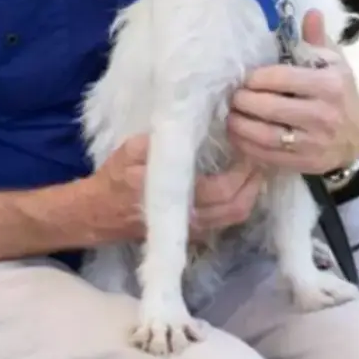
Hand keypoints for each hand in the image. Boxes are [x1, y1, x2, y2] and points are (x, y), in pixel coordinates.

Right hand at [85, 135, 264, 244]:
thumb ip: (161, 142)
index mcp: (175, 197)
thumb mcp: (130, 150)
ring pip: (235, 216)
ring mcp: (192, 230)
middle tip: (261, 154)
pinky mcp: (192, 233)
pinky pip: (226, 220)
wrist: (97, 213)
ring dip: (251, 192)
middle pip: (237, 207)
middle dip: (255, 181)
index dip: (244, 171)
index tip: (251, 146)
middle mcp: (189, 220)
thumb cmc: (113, 178)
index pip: (224, 189)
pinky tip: (240, 180)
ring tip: (256, 165)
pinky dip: (239, 201)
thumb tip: (191, 125)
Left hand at [226, 9, 358, 174]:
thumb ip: (317, 39)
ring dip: (239, 125)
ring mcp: (314, 143)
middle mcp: (323, 115)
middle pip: (269, 108)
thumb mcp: (334, 63)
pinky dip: (247, 146)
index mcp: (329, 85)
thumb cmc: (340, 93)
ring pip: (265, 135)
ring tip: (229, 115)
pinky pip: (268, 156)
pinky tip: (237, 135)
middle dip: (243, 101)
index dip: (255, 78)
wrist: (358, 138)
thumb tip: (310, 12)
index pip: (281, 78)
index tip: (244, 78)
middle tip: (232, 96)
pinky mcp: (306, 163)